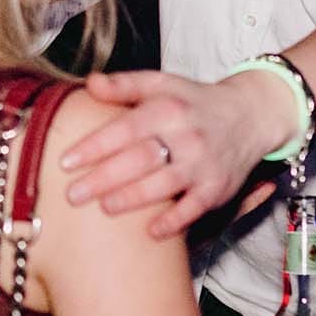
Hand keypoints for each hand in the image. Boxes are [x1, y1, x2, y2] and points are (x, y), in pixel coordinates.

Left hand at [62, 70, 298, 238]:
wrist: (249, 116)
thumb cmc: (193, 102)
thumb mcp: (162, 84)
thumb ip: (124, 85)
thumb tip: (89, 82)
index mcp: (168, 108)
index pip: (125, 128)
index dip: (94, 146)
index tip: (66, 162)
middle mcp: (187, 135)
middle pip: (140, 159)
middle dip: (103, 178)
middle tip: (72, 195)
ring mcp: (203, 164)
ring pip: (164, 185)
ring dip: (132, 199)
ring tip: (103, 208)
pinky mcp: (217, 188)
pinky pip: (194, 208)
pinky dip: (173, 221)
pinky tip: (150, 232)